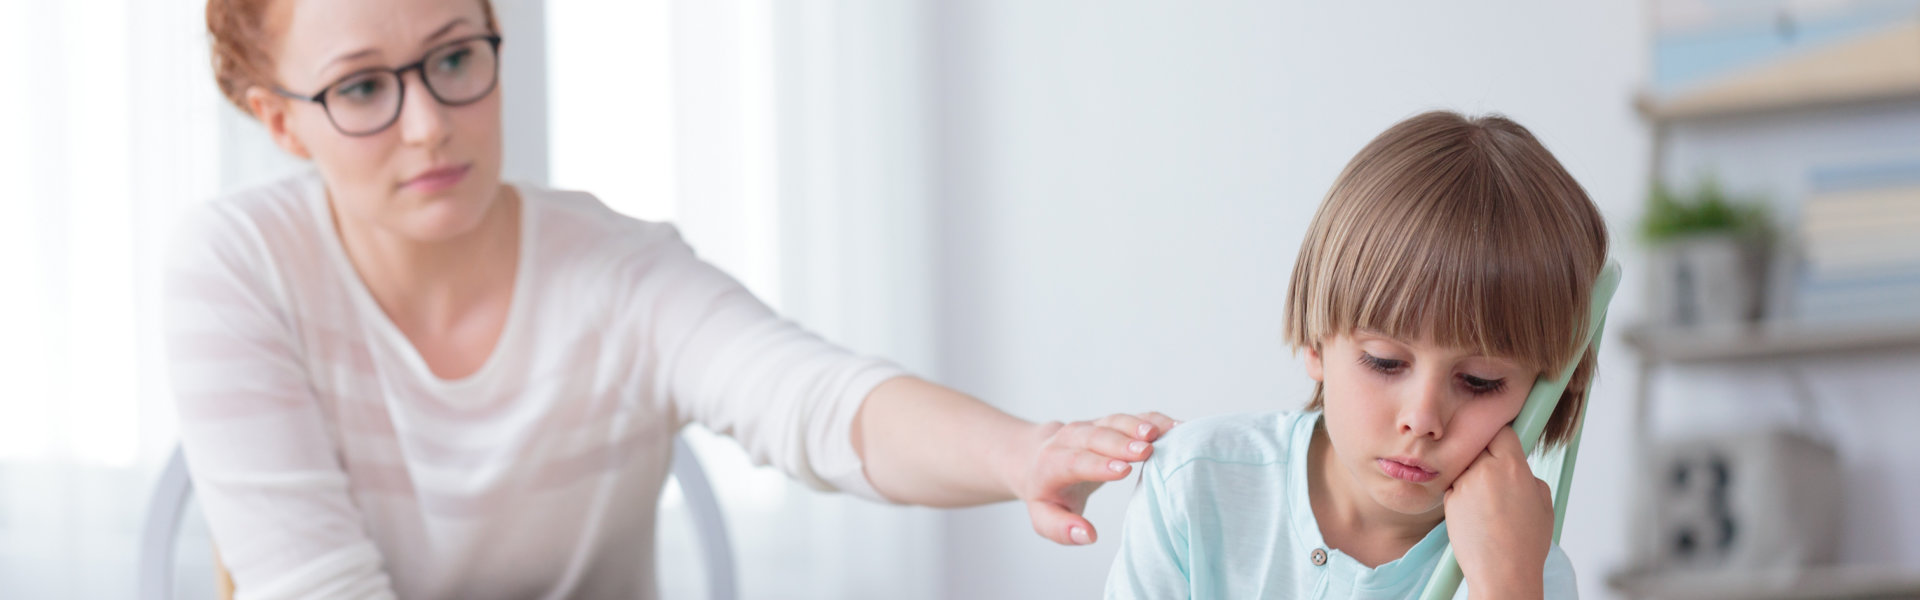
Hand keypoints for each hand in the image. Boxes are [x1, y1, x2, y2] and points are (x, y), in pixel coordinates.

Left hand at [1012, 412, 1176, 545]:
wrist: (1037, 457)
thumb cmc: (1047, 493)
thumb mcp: (1043, 516)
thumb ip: (1060, 528)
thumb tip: (1088, 535)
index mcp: (1052, 462)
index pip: (1076, 461)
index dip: (1099, 465)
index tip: (1124, 471)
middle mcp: (1071, 438)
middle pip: (1096, 436)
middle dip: (1121, 443)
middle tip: (1146, 451)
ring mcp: (1093, 426)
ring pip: (1115, 421)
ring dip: (1138, 425)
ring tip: (1159, 434)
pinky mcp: (1111, 423)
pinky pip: (1134, 417)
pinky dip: (1155, 420)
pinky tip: (1177, 427)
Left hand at [1444, 427, 1551, 597]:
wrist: (1502, 573)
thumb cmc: (1526, 543)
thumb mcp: (1543, 502)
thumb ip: (1527, 476)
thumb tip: (1517, 468)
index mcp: (1513, 466)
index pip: (1502, 432)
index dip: (1503, 438)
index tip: (1504, 444)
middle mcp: (1485, 469)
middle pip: (1480, 446)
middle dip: (1487, 457)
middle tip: (1496, 478)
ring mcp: (1464, 484)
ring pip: (1467, 468)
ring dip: (1474, 477)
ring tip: (1488, 506)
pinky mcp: (1448, 500)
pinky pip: (1456, 487)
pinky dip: (1463, 496)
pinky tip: (1476, 516)